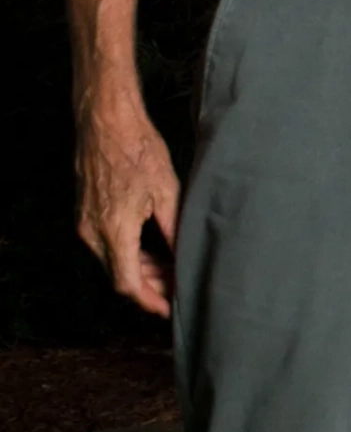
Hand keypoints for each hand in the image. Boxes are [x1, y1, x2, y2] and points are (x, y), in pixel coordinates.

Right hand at [74, 79, 178, 316]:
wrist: (106, 122)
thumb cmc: (138, 150)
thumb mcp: (166, 191)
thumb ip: (173, 230)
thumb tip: (184, 258)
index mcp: (114, 231)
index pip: (128, 283)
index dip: (150, 300)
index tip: (170, 309)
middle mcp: (93, 233)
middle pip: (120, 275)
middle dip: (150, 287)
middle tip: (178, 288)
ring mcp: (85, 223)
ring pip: (113, 261)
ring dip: (140, 269)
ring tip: (171, 270)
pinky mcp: (85, 214)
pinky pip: (107, 245)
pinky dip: (129, 252)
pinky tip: (153, 249)